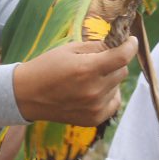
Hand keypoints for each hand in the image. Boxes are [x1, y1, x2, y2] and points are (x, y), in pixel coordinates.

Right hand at [12, 36, 135, 124]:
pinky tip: (92, 91)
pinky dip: (108, 94)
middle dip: (114, 62)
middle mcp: (94, 90)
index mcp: (87, 69)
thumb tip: (118, 44)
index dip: (130, 46)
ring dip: (109, 79)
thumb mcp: (69, 49)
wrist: (27, 95)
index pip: (122, 57)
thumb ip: (96, 46)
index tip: (131, 41)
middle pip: (122, 71)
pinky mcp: (94, 119)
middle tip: (99, 60)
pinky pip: (114, 102)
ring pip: (118, 86)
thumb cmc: (47, 67)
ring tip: (89, 78)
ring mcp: (95, 107)